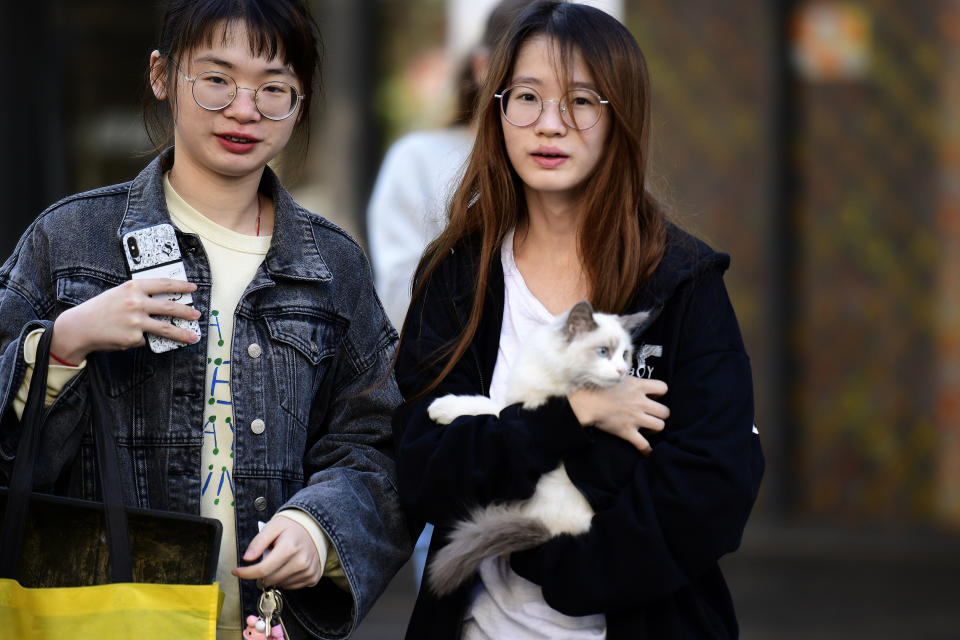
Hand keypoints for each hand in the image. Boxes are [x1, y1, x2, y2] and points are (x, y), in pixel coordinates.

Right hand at [51, 278, 199, 362]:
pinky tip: (127, 336)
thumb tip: (164, 300)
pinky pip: (145, 339)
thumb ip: (140, 294)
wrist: (80, 327)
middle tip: (197, 314)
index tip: (193, 288)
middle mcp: (137, 303)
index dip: (181, 286)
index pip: (164, 284)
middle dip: (187, 311)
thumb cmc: (100, 309)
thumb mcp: (119, 293)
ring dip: (182, 333)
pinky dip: (141, 338)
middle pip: (170, 307)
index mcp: (133, 287)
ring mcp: (137, 322)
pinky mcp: (134, 338)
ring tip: (193, 336)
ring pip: (166, 328)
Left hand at [233, 517, 323, 589]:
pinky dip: (284, 579)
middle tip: (265, 559)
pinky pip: (290, 586)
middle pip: (269, 579)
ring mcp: (308, 571)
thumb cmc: (292, 527)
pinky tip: (287, 566)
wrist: (315, 528)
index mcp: (290, 547)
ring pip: (279, 584)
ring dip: (273, 576)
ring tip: (279, 560)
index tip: (237, 571)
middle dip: (260, 573)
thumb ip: (258, 542)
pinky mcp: (312, 577)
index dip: (246, 573)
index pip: (263, 569)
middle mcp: (301, 561)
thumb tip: (247, 558)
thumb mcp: (273, 526)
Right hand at [568, 377, 668, 454]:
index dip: (660, 393)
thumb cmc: (597, 386)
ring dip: (655, 427)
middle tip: (652, 413)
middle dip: (660, 413)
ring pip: (659, 426)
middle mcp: (640, 402)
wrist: (584, 401)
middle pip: (665, 411)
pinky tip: (648, 452)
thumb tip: (633, 373)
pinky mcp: (626, 431)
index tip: (653, 396)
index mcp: (638, 386)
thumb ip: (629, 377)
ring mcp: (635, 418)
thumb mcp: (616, 375)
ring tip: (649, 427)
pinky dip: (647, 450)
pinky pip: (643, 445)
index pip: (663, 388)